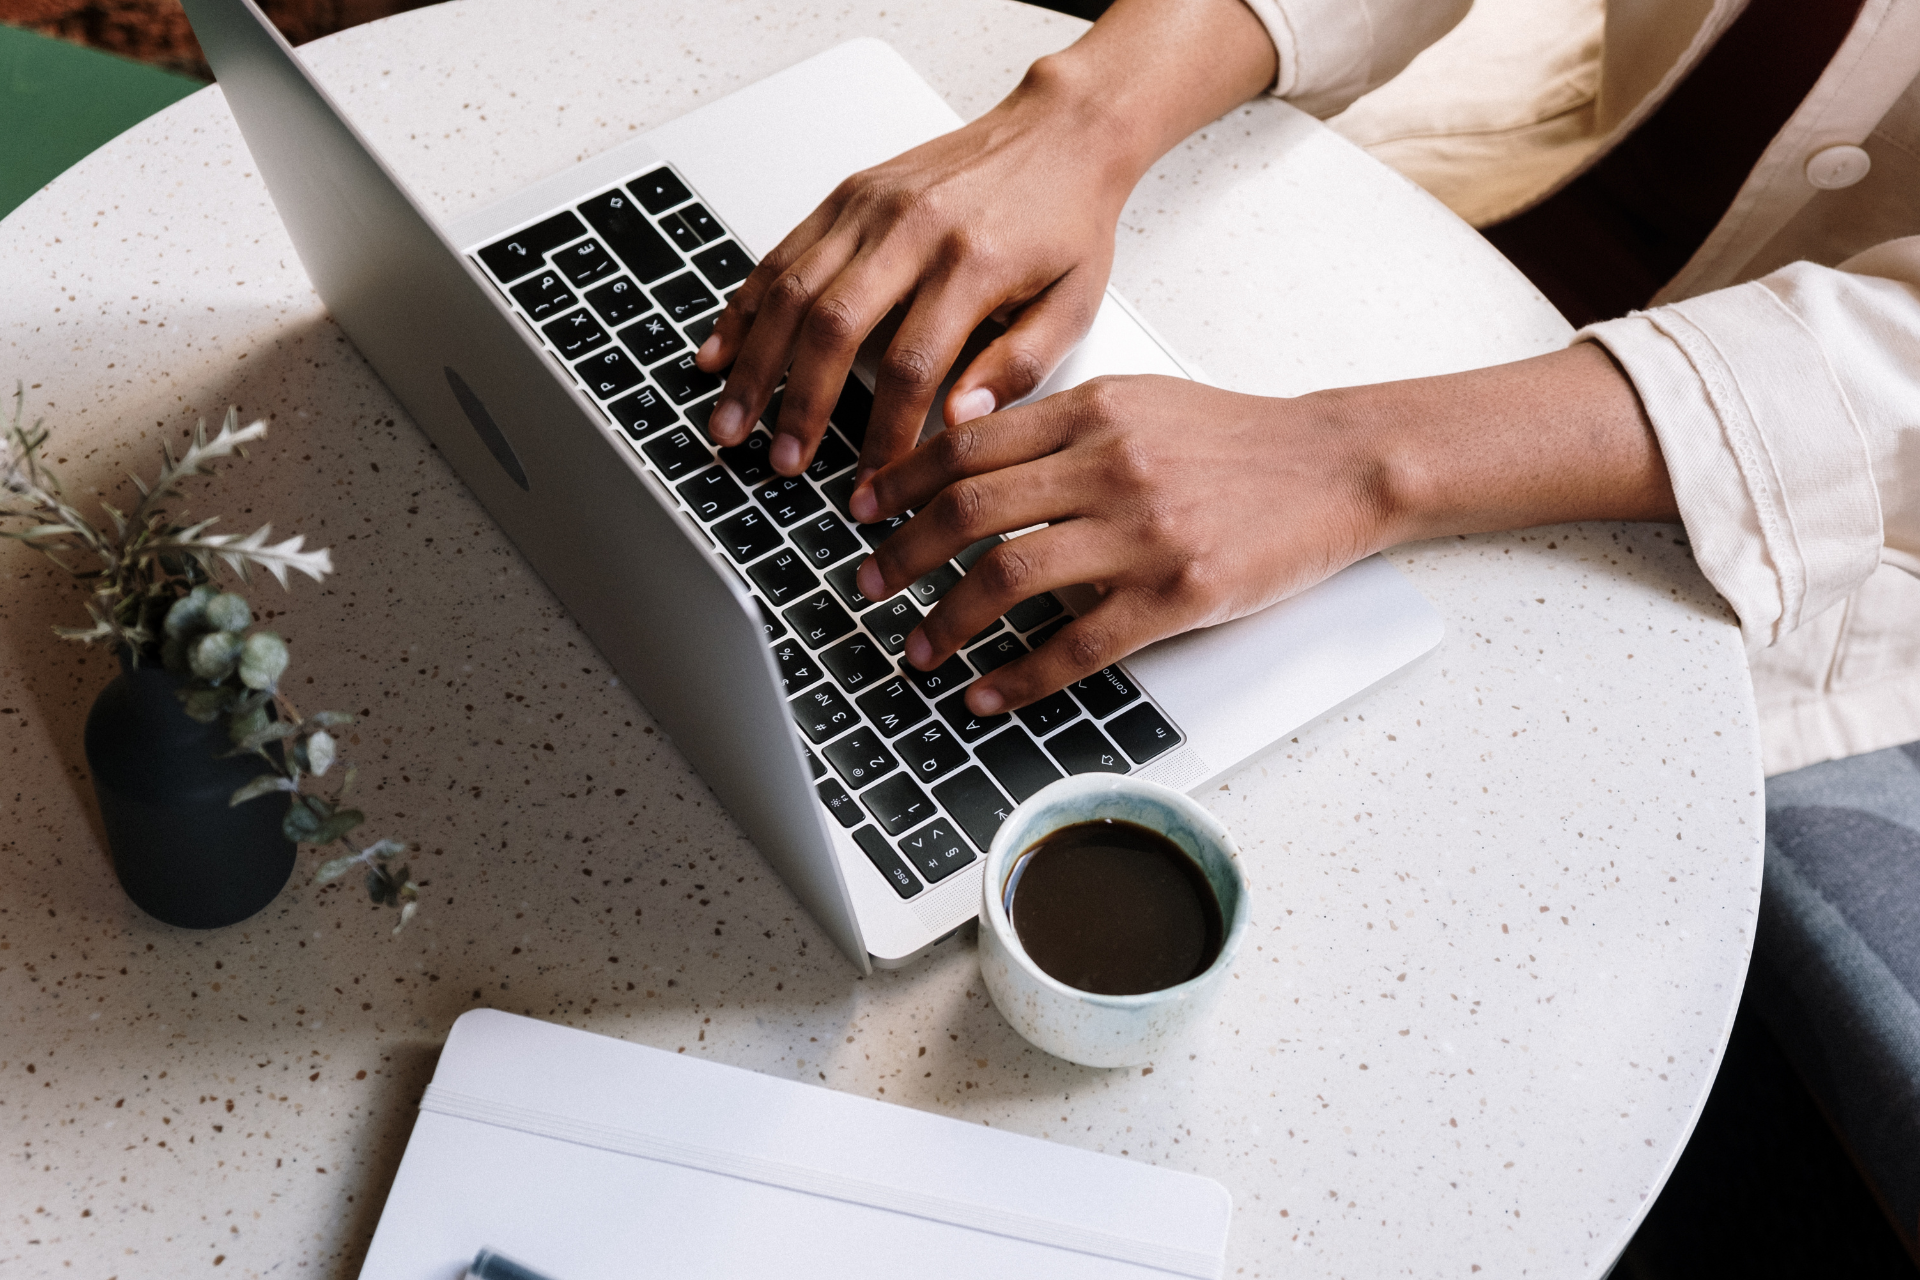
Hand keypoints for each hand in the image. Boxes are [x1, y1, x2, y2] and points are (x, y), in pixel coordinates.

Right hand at [690, 0, 1280, 477]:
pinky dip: (743, 306)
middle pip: (833, 327)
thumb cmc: (1068, 221)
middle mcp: (913, 228)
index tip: (872, 483)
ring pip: (791, 289)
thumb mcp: (1074, 304)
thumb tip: (958, 423)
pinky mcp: (848, 194)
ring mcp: (872, 206)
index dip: (883, 434)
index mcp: (973, 263)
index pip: (912, 366)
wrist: (1062, 130)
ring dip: (753, 363)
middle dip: (797, 404)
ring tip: (731, 421)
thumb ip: (1019, 367)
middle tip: (779, 461)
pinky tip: (720, 350)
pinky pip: (781, 253)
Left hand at [851, 375, 1393, 714]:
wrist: (1335, 466)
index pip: (968, 443)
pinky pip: (1076, 645)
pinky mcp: (1177, 594)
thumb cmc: (1236, 440)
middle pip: (969, 509)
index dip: (900, 480)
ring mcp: (1143, 532)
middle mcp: (1110, 465)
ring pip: (1009, 576)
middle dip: (901, 553)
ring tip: (918, 648)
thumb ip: (1060, 423)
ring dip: (947, 620)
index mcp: (1093, 411)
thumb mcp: (1142, 402)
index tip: (863, 509)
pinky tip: (986, 691)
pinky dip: (1018, 676)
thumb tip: (969, 449)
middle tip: (867, 583)